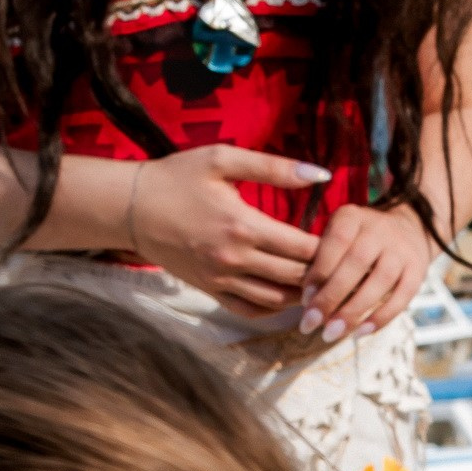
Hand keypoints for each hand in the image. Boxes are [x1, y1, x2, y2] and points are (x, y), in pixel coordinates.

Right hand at [126, 145, 329, 316]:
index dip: (330, 247)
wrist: (129, 206)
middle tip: (341, 265)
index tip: (342, 239)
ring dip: (303, 295)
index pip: (304, 248)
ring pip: (277, 300)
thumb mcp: (222, 160)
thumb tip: (321, 174)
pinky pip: (250, 310)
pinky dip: (274, 309)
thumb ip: (273, 167)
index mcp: (243, 225)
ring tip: (322, 283)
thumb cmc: (176, 177)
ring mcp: (221, 279)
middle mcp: (234, 259)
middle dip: (323, 274)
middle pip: (297, 278)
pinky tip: (288, 297)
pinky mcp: (210, 290)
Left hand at [300, 204, 437, 340]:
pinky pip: (402, 298)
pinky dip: (381, 318)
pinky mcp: (418, 271)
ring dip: (353, 311)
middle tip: (311, 323)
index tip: (304, 300)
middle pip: (356, 263)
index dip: (319, 272)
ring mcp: (402, 251)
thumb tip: (307, 301)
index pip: (336, 242)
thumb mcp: (339, 234)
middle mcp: (380, 230)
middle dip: (331, 296)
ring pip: (379, 282)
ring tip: (332, 333)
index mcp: (353, 217)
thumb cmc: (359, 240)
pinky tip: (360, 333)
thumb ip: (322, 259)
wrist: (409, 229)